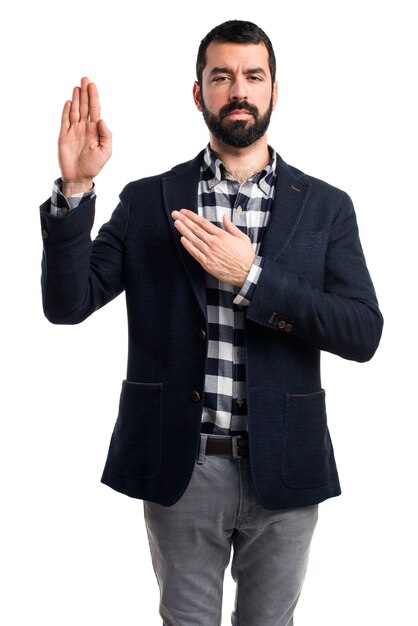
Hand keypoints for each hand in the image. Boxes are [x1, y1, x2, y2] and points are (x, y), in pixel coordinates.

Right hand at [58, 77, 111, 195]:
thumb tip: (101, 119)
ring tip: (77, 86)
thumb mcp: (106, 151)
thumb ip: (106, 135)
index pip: (95, 110)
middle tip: (85, 78)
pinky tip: (69, 102)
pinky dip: (66, 111)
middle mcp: (84, 128)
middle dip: (85, 93)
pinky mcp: (64, 135)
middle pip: (84, 106)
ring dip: (76, 98)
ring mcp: (73, 131)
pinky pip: (64, 120)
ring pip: (75, 111)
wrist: (79, 177)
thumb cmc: (94, 166)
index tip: (92, 85)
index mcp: (95, 130)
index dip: (94, 97)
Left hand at [172, 209, 254, 286]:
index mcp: (222, 235)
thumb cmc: (246, 256)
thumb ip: (231, 226)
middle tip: (175, 214)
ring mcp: (210, 253)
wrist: (248, 272)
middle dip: (184, 220)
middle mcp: (214, 242)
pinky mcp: (207, 264)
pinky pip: (195, 253)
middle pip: (196, 229)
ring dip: (183, 230)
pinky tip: (182, 239)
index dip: (192, 216)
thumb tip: (225, 216)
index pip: (203, 223)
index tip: (184, 211)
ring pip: (193, 239)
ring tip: (176, 223)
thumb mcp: (242, 237)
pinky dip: (188, 246)